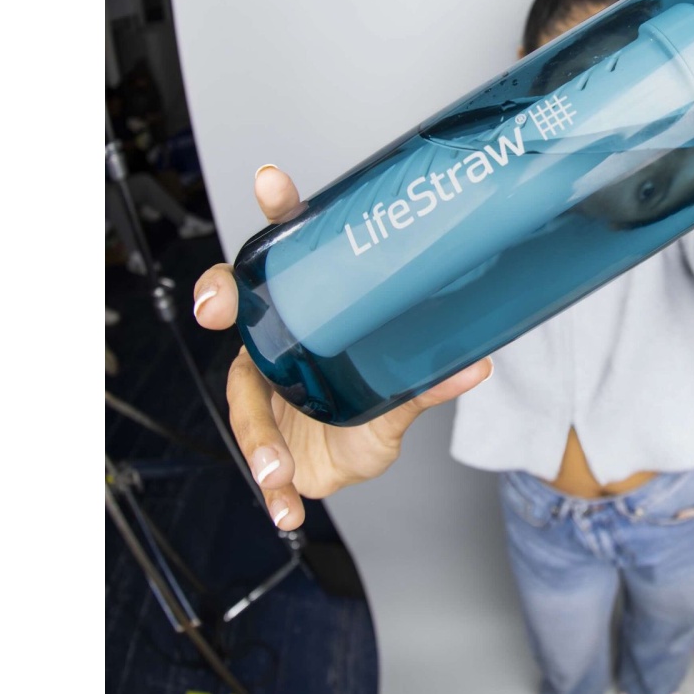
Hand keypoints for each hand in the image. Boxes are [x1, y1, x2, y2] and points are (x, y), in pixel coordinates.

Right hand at [192, 166, 493, 529]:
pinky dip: (275, 495)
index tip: (273, 181)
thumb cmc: (366, 404)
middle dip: (221, 299)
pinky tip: (286, 511)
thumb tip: (476, 364)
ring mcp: (265, 393)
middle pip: (240, 315)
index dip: (279, 217)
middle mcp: (277, 349)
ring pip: (245, 404)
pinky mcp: (268, 442)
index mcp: (307, 322)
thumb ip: (428, 381)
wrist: (351, 458)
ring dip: (258, 436)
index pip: (288, 259)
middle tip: (217, 305)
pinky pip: (264, 469)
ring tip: (276, 467)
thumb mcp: (399, 392)